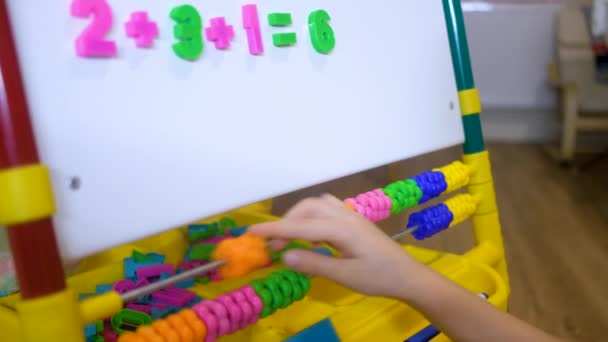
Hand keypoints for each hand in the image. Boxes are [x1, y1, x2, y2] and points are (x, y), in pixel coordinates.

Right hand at [249, 194, 425, 298]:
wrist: (409, 275)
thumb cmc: (380, 277)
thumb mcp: (346, 276)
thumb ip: (314, 263)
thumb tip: (284, 256)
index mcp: (341, 228)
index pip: (300, 227)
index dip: (274, 230)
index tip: (251, 232)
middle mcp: (344, 216)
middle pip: (307, 209)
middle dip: (286, 223)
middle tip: (275, 246)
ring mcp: (350, 216)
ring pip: (317, 205)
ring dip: (299, 217)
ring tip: (290, 239)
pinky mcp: (354, 221)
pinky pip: (327, 209)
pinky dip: (312, 217)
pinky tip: (311, 234)